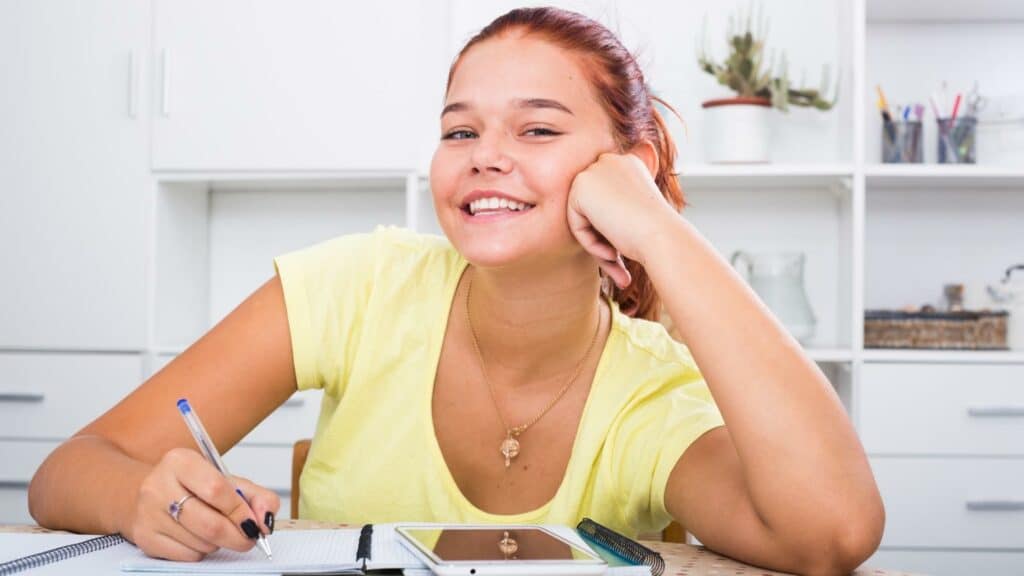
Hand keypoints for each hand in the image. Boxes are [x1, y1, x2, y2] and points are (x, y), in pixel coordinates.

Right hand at [127, 448, 279, 560]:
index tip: (254, 522)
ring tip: (215, 528)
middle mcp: (158, 485)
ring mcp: (148, 513)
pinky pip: (186, 555)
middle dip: (237, 536)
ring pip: (200, 543)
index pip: (217, 490)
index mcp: (181, 461)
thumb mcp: (226, 480)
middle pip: (209, 524)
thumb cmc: (192, 486)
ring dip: (218, 542)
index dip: (240, 511)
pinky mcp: (144, 537)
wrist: (151, 493)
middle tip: (248, 537)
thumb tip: (266, 519)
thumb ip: (256, 496)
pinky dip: (201, 551)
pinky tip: (197, 536)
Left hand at [567, 152, 678, 288]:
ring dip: (597, 242)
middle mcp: (611, 161)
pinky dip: (590, 243)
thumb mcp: (637, 216)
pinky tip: (613, 251)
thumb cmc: (657, 234)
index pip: (606, 200)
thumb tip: (600, 228)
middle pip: (591, 207)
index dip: (614, 228)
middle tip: (618, 260)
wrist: (663, 237)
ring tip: (617, 258)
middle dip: (601, 236)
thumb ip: (616, 213)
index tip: (626, 248)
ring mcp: (595, 170)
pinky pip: (576, 223)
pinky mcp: (581, 186)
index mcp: (628, 164)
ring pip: (582, 217)